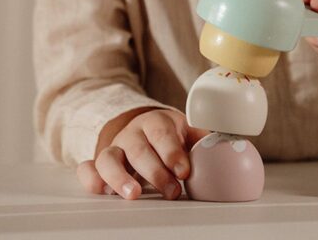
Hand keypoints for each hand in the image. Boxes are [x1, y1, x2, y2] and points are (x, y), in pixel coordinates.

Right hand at [77, 108, 207, 199]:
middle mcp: (132, 133)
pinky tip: (99, 191)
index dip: (172, 152)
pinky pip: (88, 168)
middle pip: (139, 148)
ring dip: (120, 177)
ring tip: (135, 194)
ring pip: (109, 157)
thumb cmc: (170, 136)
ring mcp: (115, 148)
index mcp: (157, 122)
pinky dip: (90, 178)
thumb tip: (230, 144)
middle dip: (156, 171)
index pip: (162, 133)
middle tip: (172, 191)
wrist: (144, 129)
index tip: (184, 171)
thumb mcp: (187, 133)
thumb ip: (204, 140)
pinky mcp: (100, 164)